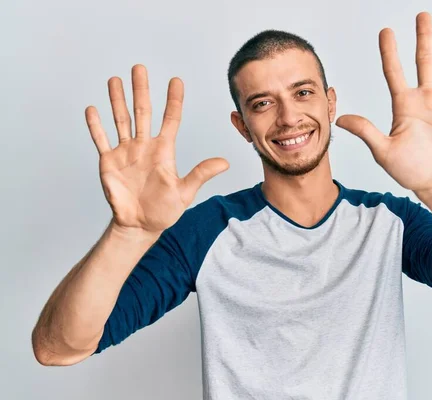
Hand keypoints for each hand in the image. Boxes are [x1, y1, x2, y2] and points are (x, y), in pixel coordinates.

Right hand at [85, 64, 228, 233]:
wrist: (140, 225)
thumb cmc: (164, 210)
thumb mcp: (185, 192)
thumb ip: (201, 174)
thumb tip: (224, 162)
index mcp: (164, 151)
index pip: (170, 119)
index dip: (174, 100)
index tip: (176, 81)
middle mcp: (144, 146)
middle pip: (143, 112)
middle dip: (141, 90)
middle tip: (140, 67)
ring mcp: (126, 152)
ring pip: (121, 120)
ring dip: (117, 100)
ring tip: (115, 80)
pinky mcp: (109, 162)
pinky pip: (101, 140)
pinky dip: (96, 125)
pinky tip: (92, 109)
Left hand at [336, 12, 431, 193]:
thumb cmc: (409, 170)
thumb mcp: (383, 151)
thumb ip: (366, 131)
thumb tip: (340, 119)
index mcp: (403, 105)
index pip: (394, 71)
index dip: (390, 51)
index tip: (386, 31)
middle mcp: (424, 98)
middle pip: (424, 60)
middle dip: (423, 37)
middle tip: (423, 15)